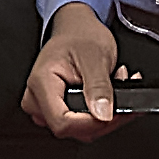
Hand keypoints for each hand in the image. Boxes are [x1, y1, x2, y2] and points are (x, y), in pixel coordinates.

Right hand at [23, 3, 135, 141]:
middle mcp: (37, 99)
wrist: (76, 28)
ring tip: (115, 86)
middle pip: (73, 129)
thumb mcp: (95, 56)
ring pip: (80, 130)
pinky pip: (81, 124)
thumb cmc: (80, 35)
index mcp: (41, 83)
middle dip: (105, 116)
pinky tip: (108, 95)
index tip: (114, 113)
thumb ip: (98, 86)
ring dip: (106, 114)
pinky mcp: (56, 109)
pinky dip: (101, 113)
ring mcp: (45, 106)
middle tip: (121, 90)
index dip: (91, 123)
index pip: (63, 122)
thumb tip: (103, 114)